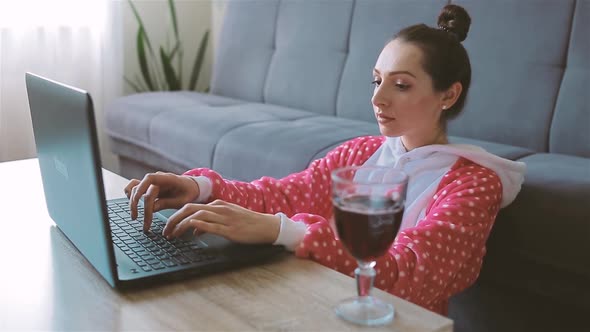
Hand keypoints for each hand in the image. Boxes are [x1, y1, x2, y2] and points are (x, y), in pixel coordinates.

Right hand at [124, 172, 199, 231]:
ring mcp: (151, 182)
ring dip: (132, 202)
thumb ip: (168, 203)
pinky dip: (130, 194)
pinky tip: (132, 205)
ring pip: (134, 188)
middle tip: (142, 222)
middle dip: (139, 205)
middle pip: (141, 189)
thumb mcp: (183, 200)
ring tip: (135, 217)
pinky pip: (135, 186)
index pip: (149, 179)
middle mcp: (157, 178)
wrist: (191, 186)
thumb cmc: (188, 193)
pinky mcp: (148, 187)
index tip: (141, 206)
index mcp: (167, 178)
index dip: (142, 190)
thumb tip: (152, 209)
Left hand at [162, 199, 280, 243]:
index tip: (168, 226)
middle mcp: (219, 208)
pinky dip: (195, 227)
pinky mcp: (229, 228)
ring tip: (172, 235)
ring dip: (180, 225)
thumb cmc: (249, 224)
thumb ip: (211, 222)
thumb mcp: (228, 219)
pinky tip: (188, 232)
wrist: (268, 226)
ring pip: (195, 216)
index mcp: (217, 205)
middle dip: (173, 219)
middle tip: (164, 231)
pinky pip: (208, 225)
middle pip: (188, 208)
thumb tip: (195, 230)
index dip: (176, 215)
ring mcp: (224, 217)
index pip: (191, 206)